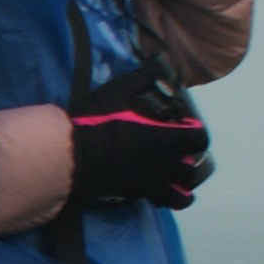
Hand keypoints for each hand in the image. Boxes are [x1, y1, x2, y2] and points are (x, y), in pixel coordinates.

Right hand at [68, 65, 210, 210]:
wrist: (64, 157)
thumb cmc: (94, 123)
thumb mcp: (118, 91)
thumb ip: (145, 76)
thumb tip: (162, 61)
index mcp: (166, 140)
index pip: (200, 139)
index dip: (194, 130)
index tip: (182, 124)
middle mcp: (163, 166)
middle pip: (195, 170)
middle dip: (190, 159)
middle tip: (177, 150)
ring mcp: (148, 185)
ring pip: (180, 196)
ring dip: (180, 187)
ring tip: (171, 178)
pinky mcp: (130, 197)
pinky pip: (154, 202)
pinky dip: (157, 197)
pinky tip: (148, 187)